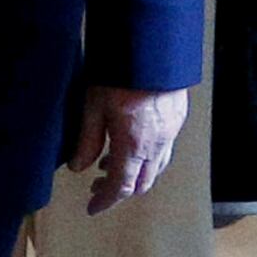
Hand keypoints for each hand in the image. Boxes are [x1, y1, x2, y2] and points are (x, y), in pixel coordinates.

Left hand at [70, 84, 188, 211]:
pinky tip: (133, 143)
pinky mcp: (177, 118)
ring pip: (157, 167)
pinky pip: (165, 149)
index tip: (93, 208)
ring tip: (112, 163)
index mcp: (134, 146)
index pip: (121, 187)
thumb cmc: (121, 73)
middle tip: (99, 189)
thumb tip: (79, 166)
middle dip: (121, 191)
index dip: (106, 201)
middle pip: (143, 183)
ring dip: (136, 174)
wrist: (153, 48)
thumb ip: (87, 140)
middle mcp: (157, 144)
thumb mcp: (94, 107)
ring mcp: (171, 132)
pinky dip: (148, 157)